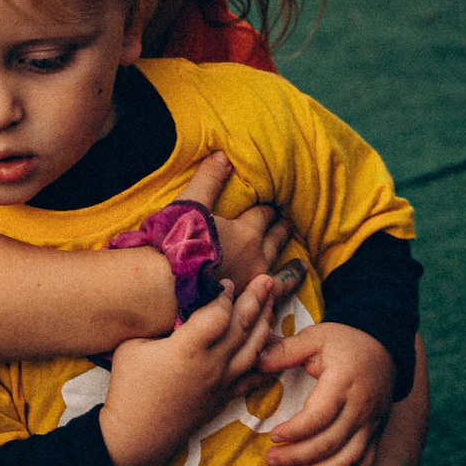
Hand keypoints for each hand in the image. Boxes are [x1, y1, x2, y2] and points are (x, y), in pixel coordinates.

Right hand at [103, 273, 277, 465]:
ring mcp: (221, 383)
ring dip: (265, 322)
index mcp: (187, 348)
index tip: (226, 283)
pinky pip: (251, 377)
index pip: (219, 314)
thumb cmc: (128, 389)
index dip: (225, 295)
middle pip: (242, 326)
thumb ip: (159, 326)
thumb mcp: (132, 347)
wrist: (135, 437)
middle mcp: (211, 364)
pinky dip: (264, 361)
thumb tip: (177, 309)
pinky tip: (273, 349)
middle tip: (267, 278)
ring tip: (272, 302)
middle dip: (257, 299)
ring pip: (253, 349)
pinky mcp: (223, 398)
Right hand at [173, 151, 292, 298]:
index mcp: (247, 233)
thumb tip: (223, 155)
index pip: (265, 214)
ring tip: (302, 266)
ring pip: (280, 275)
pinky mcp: (244, 310)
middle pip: (277, 240)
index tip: (274, 204)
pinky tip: (280, 301)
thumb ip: (209, 179)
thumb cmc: (176, 245)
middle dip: (283, 230)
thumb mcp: (191, 204)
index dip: (268, 208)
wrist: (163, 290)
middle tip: (290, 225)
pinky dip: (280, 299)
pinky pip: (271, 304)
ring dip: (291, 268)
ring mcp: (252, 288)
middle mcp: (256, 260)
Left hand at [251, 323, 389, 465]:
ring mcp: (371, 425)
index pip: (318, 417)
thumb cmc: (344, 341)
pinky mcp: (375, 434)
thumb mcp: (315, 337)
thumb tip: (257, 361)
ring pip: (347, 461)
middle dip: (297, 457)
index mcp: (344, 384)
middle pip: (330, 444)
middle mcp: (361, 409)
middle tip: (271, 460)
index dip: (294, 431)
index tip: (272, 435)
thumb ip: (286, 350)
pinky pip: (363, 465)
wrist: (384, 347)